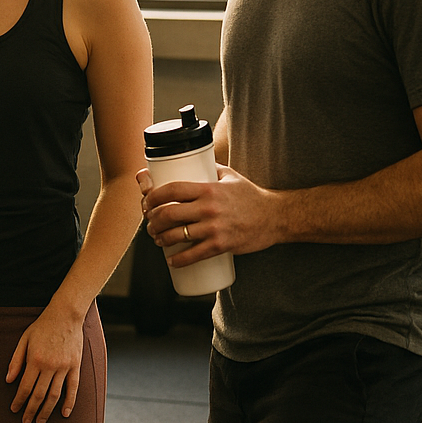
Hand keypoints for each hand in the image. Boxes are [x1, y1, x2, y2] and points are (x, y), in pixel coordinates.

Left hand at [6, 304, 81, 422]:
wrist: (66, 315)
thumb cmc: (42, 327)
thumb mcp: (24, 339)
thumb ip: (15, 360)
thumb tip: (8, 380)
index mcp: (35, 360)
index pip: (25, 387)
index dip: (19, 401)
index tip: (14, 410)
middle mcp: (50, 366)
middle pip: (39, 395)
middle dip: (31, 411)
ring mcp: (64, 367)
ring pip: (55, 395)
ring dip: (47, 411)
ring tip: (41, 422)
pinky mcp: (76, 366)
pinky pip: (73, 389)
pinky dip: (69, 403)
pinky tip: (64, 414)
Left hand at [139, 165, 280, 267]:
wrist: (274, 217)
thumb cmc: (250, 195)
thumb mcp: (229, 176)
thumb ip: (209, 168)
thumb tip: (187, 161)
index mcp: (208, 189)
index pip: (171, 190)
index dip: (153, 196)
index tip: (147, 201)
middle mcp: (209, 208)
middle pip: (168, 214)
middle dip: (152, 220)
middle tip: (150, 223)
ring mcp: (215, 228)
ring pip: (177, 235)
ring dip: (160, 238)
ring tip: (157, 238)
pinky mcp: (221, 245)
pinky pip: (194, 255)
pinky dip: (178, 260)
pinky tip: (171, 260)